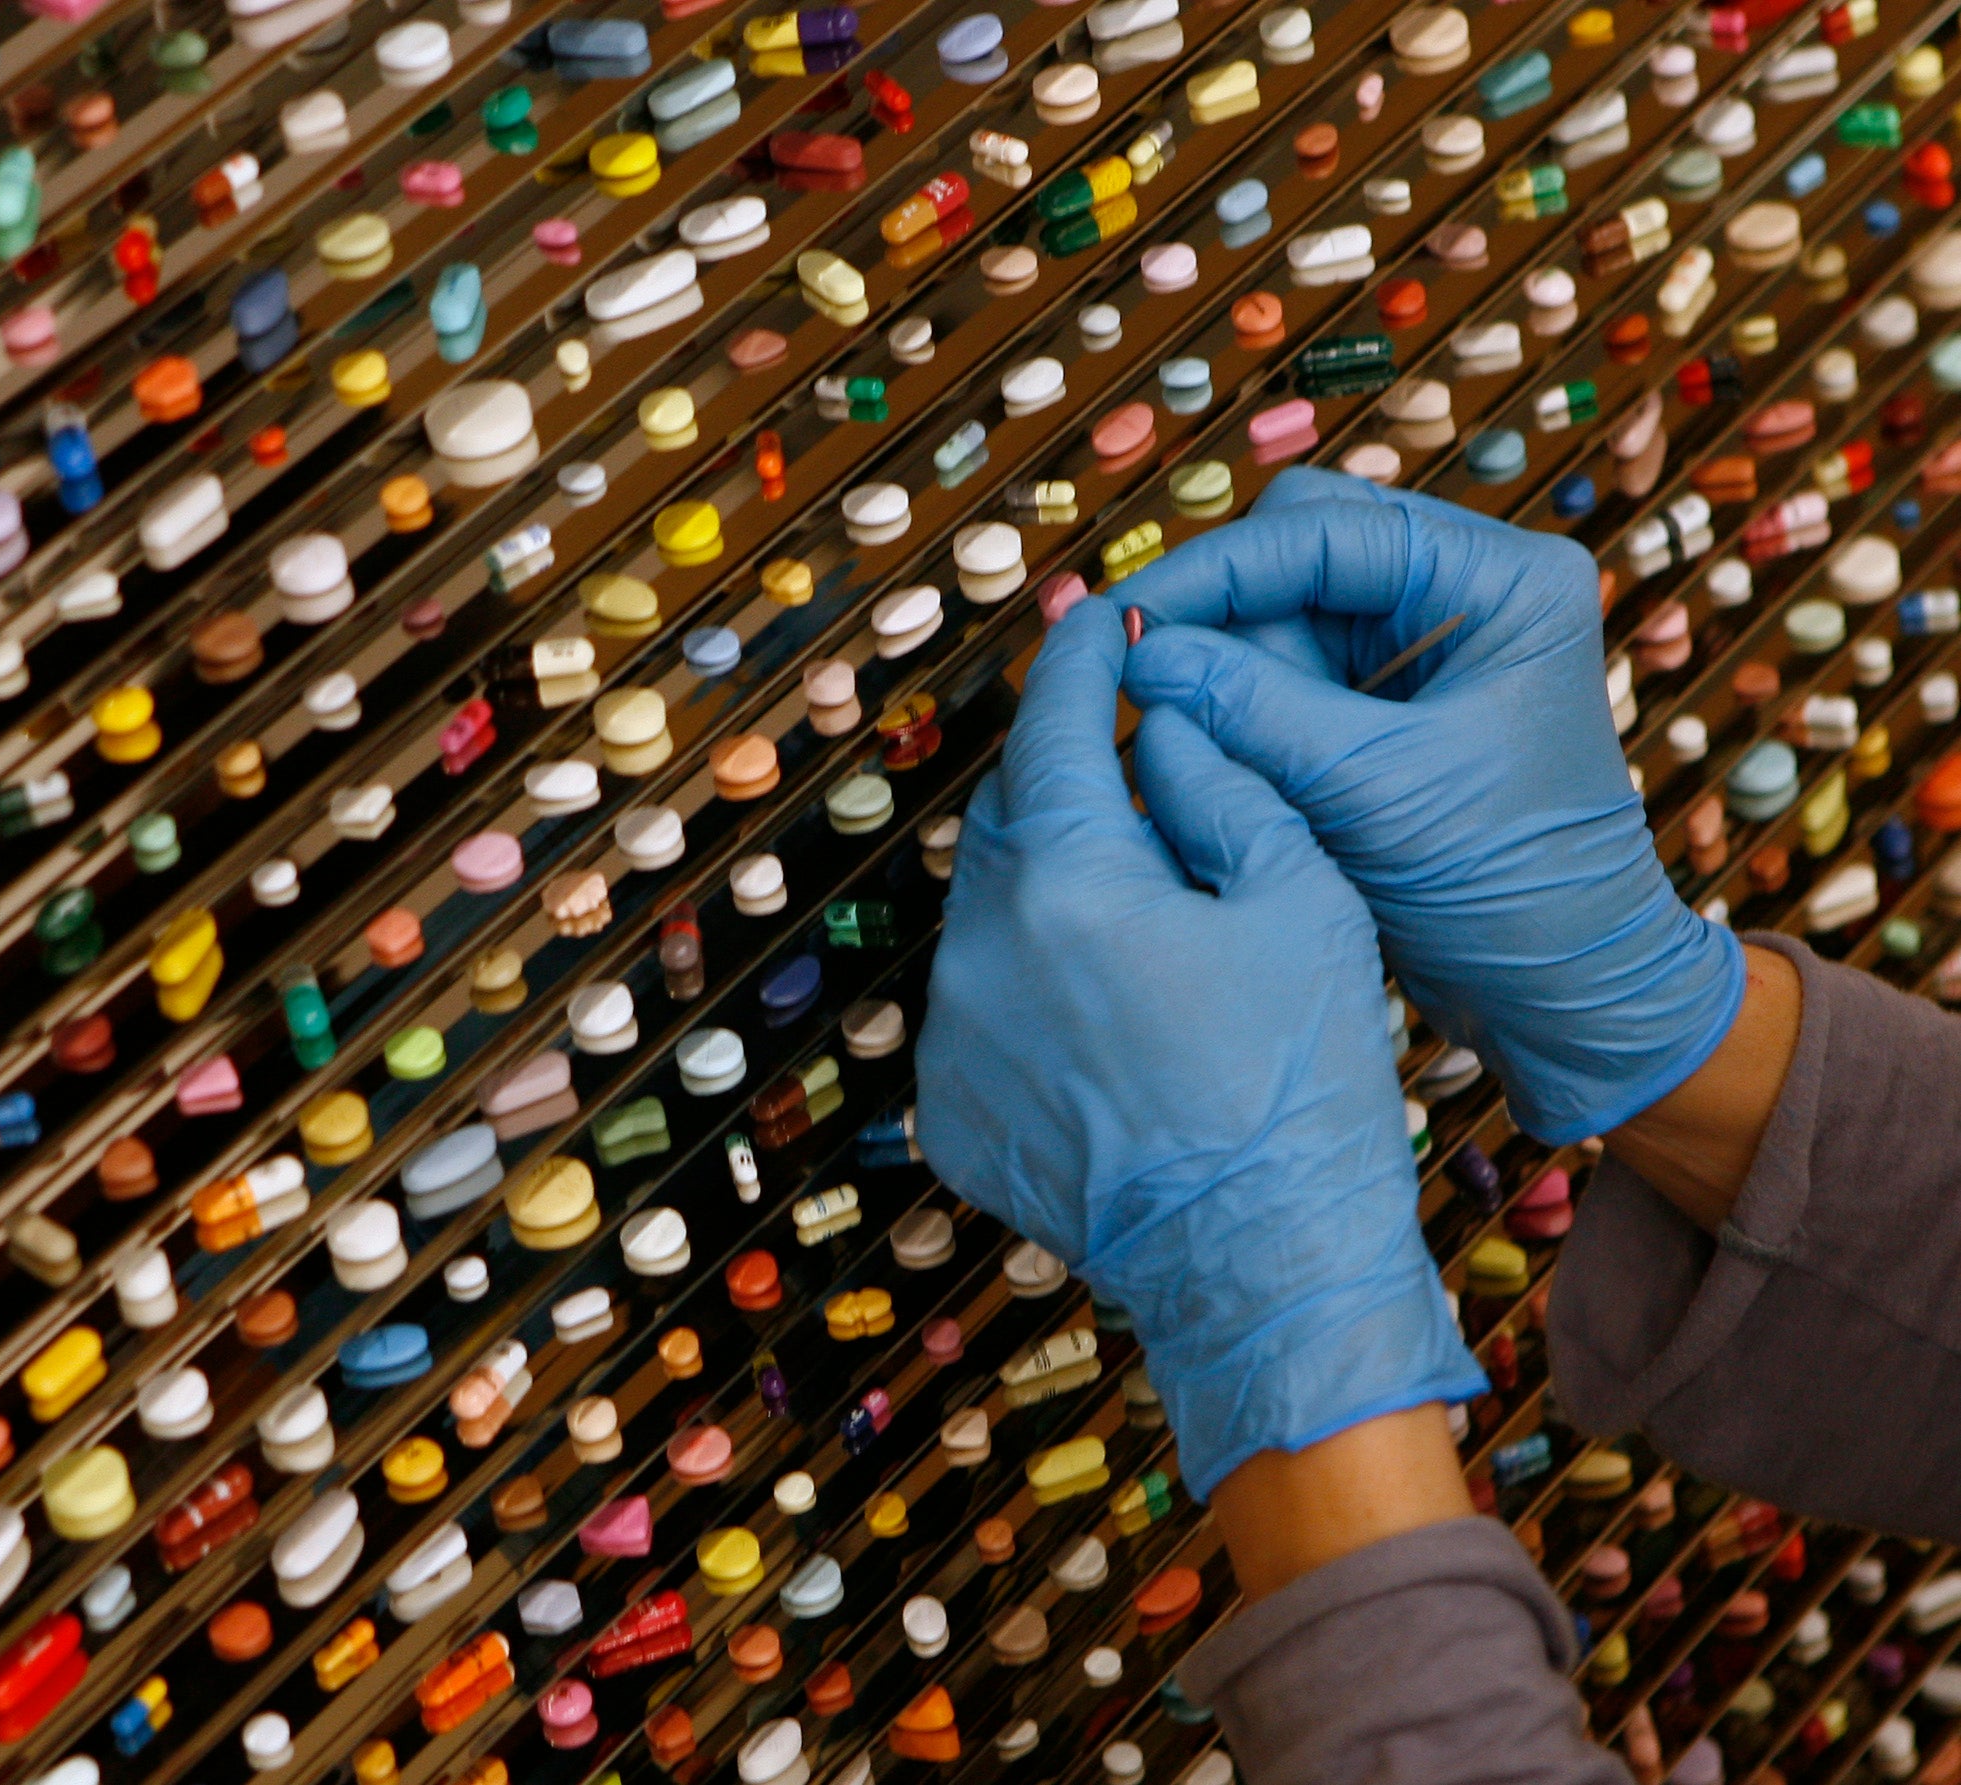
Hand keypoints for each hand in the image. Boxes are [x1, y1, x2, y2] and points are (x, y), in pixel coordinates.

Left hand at [915, 599, 1483, 1493]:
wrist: (1266, 1266)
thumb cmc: (1304, 1085)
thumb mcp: (1301, 900)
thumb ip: (1218, 788)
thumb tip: (1159, 726)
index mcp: (1068, 886)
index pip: (1053, 731)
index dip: (1079, 661)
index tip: (1097, 618)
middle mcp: (980, 953)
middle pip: (1011, 821)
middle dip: (1066, 778)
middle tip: (1127, 753)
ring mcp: (951, 1038)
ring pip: (990, 914)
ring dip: (1051, 887)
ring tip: (1137, 899)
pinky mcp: (947, 1109)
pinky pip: (979, 1007)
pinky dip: (1032, 984)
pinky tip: (1109, 1007)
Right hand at [1115, 469, 1744, 1143]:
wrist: (1562, 993)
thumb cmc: (1508, 891)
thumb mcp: (1371, 791)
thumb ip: (1250, 708)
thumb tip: (1137, 651)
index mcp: (1505, 582)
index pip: (1329, 529)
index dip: (1219, 569)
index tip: (1130, 615)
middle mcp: (1471, 592)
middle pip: (1302, 547)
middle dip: (1229, 613)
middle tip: (1159, 679)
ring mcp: (1430, 645)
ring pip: (1285, 609)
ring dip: (1235, 668)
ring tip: (1218, 745)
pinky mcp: (1393, 701)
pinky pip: (1289, 670)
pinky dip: (1247, 706)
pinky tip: (1227, 754)